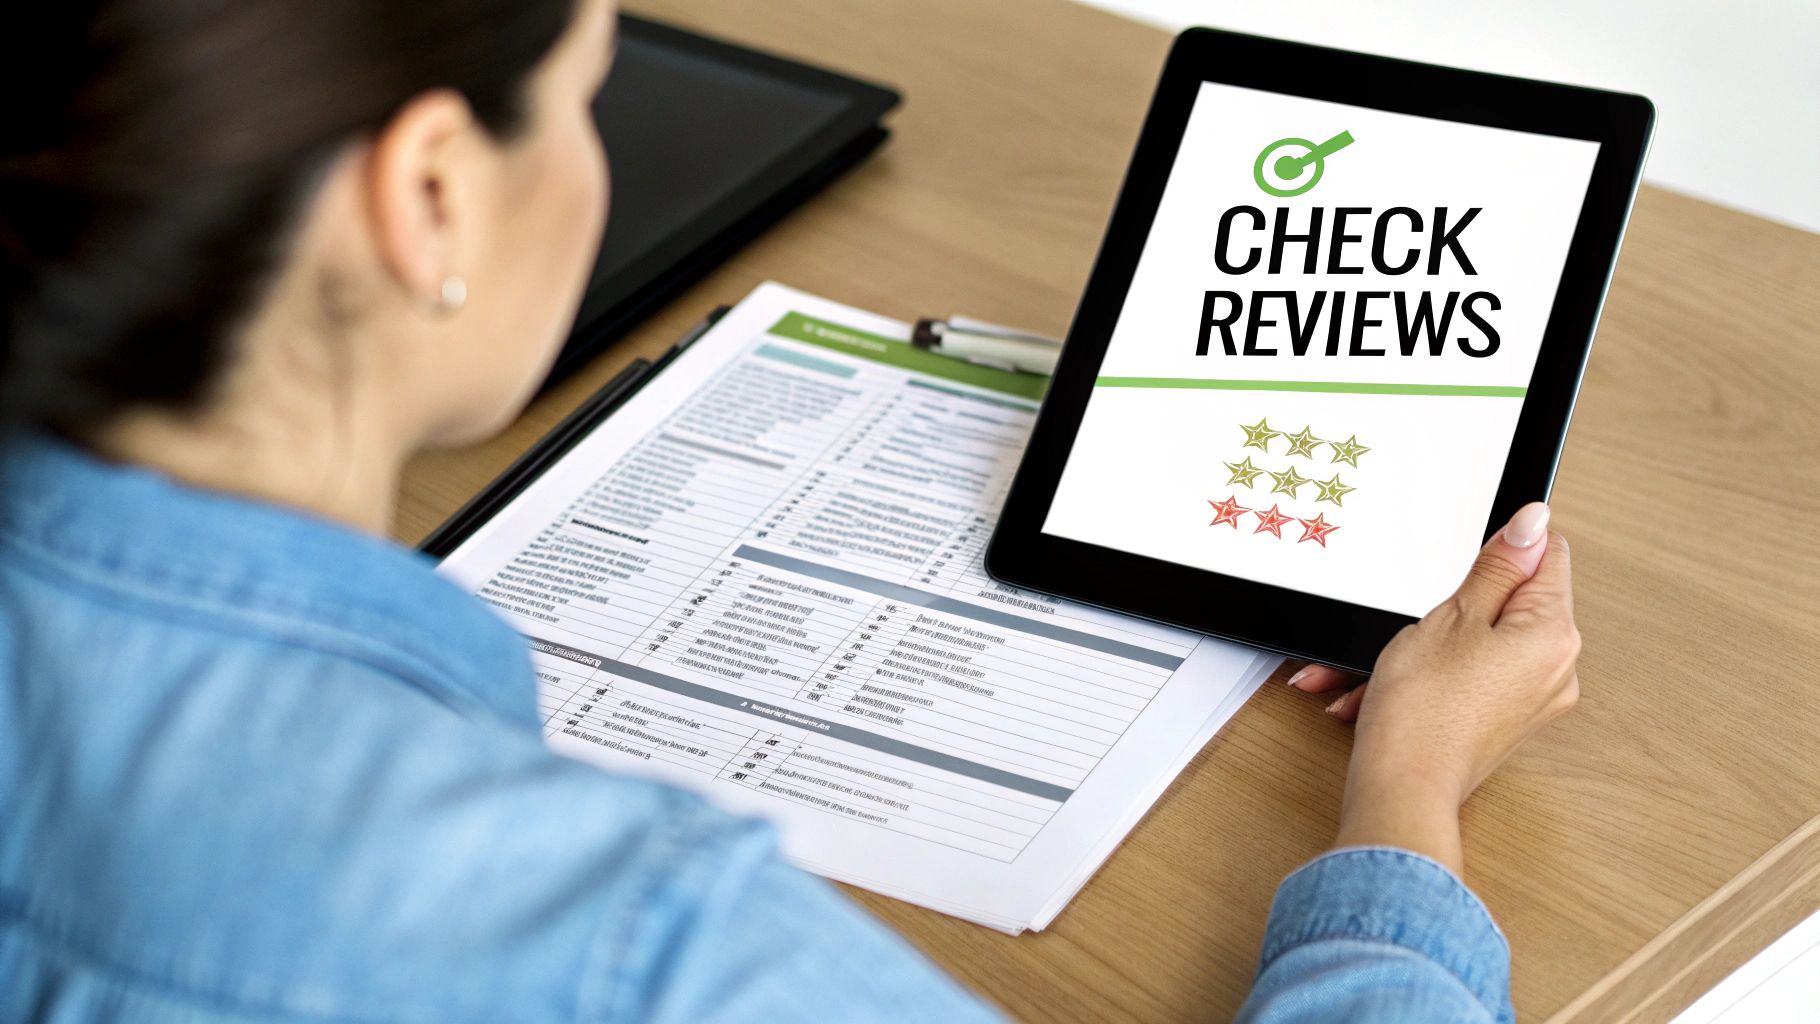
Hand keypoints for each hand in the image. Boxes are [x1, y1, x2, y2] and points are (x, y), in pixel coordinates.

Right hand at [1287, 502, 1580, 874]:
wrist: (1402, 788)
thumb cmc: (1422, 709)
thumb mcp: (1454, 615)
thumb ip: (1498, 567)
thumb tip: (1534, 521)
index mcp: (1554, 634)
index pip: (1546, 556)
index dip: (1499, 552)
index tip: (1463, 568)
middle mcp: (1556, 669)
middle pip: (1511, 602)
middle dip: (1452, 603)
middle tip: (1418, 620)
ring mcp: (1533, 700)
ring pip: (1480, 642)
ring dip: (1428, 643)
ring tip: (1385, 664)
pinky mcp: (1506, 722)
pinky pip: (1472, 677)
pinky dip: (1431, 675)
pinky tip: (1388, 688)